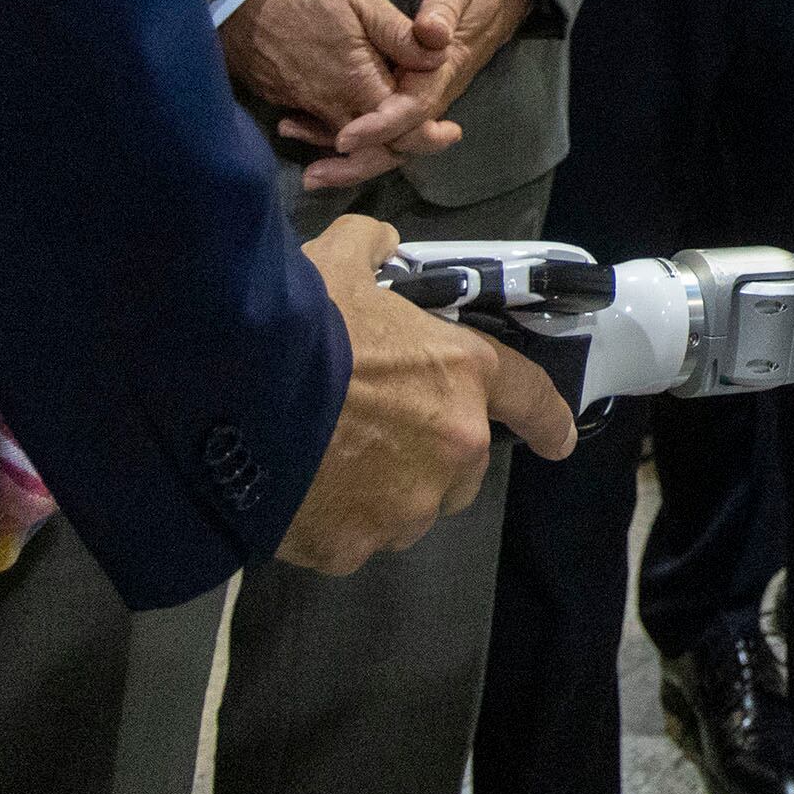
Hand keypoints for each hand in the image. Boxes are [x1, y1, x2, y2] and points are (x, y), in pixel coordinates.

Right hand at [223, 0, 455, 181]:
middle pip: (373, 147)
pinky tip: (352, 119)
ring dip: (372, 140)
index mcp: (355, 81)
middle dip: (403, 146)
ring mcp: (301, 104)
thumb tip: (440, 56)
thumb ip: (400, 35)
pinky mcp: (283, 98)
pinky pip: (318, 125)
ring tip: (397, 127)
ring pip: (344, 138)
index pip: (400, 130)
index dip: (429, 138)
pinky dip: (339, 129)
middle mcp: (328, 104)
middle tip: (435, 133)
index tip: (451, 132)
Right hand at [275, 216, 575, 577]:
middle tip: (374, 430)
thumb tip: (378, 244)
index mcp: (463, 376)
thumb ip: (372, 248)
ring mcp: (406, 507)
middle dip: (429, 453)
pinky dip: (331, 522)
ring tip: (328, 462)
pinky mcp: (354, 548)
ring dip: (383, 492)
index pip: (531, 399)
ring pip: (408, 508)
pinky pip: (351, 538)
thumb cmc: (301, 324)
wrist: (232, 397)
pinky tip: (297, 491)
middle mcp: (454, 449)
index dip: (548, 420)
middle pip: (460, 466)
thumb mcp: (340, 261)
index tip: (561, 439)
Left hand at [311, 0, 531, 193]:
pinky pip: (372, 124)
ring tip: (306, 171)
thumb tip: (432, 32)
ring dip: (344, 159)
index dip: (380, 127)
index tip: (343, 138)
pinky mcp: (400, 91)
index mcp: (442, 71)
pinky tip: (302, 129)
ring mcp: (415, 96)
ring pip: (382, 141)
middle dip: (357, 164)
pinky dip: (337, 131)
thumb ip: (444, 8)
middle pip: (397, 142)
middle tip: (313, 177)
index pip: (413, 111)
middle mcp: (429, 92)